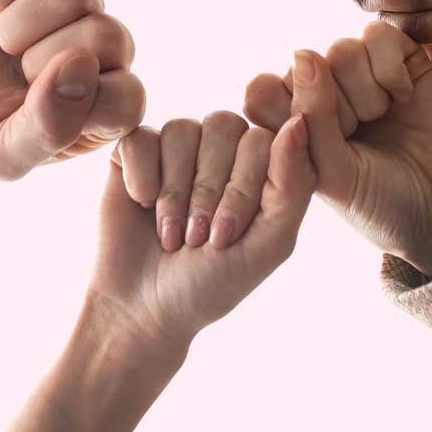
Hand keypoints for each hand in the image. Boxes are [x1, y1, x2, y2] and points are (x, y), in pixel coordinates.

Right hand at [0, 0, 144, 177]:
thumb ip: (47, 130)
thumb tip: (85, 70)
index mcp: (98, 110)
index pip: (128, 98)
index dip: (79, 96)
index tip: (29, 98)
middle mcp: (97, 55)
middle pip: (110, 38)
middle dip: (44, 53)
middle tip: (9, 61)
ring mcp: (72, 6)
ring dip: (21, 17)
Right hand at [90, 112, 312, 349]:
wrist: (144, 309)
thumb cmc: (212, 282)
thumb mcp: (268, 244)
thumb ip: (293, 186)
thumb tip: (298, 121)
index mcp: (260, 165)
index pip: (262, 139)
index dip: (241, 187)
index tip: (225, 237)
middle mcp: (221, 147)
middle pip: (223, 124)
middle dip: (207, 191)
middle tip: (196, 239)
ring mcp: (176, 146)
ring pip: (181, 129)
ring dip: (174, 192)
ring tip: (170, 234)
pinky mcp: (133, 151)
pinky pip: (141, 137)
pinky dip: (141, 176)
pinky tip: (140, 204)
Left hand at [243, 23, 431, 277]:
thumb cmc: (381, 202)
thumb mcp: (336, 176)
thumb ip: (313, 119)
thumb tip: (304, 52)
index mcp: (290, 124)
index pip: (261, 90)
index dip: (290, 111)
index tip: (322, 147)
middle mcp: (320, 93)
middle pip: (306, 68)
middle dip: (338, 110)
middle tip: (362, 139)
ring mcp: (359, 73)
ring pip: (341, 49)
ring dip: (365, 91)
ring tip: (382, 117)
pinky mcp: (399, 57)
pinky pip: (377, 34)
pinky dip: (390, 68)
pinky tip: (404, 96)